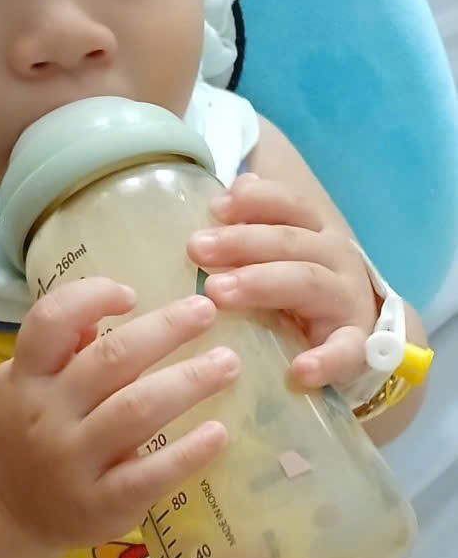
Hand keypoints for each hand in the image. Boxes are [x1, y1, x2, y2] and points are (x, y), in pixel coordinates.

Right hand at [0, 277, 238, 547]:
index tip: (132, 294)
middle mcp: (44, 414)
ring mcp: (71, 462)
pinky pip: (150, 475)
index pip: (52, 319)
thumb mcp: (28, 381)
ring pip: (137, 410)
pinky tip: (218, 432)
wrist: (6, 513)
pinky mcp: (100, 506)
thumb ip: (65, 347)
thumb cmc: (29, 428)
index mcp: (26, 374)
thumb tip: (111, 307)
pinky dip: (188, 452)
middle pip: (111, 358)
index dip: (92, 296)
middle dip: (166, 329)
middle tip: (207, 310)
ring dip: (189, 381)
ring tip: (228, 363)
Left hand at [187, 174, 377, 389]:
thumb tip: (234, 187)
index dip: (255, 201)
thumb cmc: (304, 285)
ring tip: (217, 291)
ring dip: (261, 284)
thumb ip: (258, 221)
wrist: (361, 335)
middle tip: (195, 248)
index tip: (215, 208)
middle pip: (289, 240)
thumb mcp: (282, 251)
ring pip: (307, 282)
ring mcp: (347, 299)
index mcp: (314, 230)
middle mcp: (335, 256)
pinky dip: (326, 360)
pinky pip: (346, 351)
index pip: (289, 203)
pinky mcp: (357, 344)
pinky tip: (299, 371)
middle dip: (240, 241)